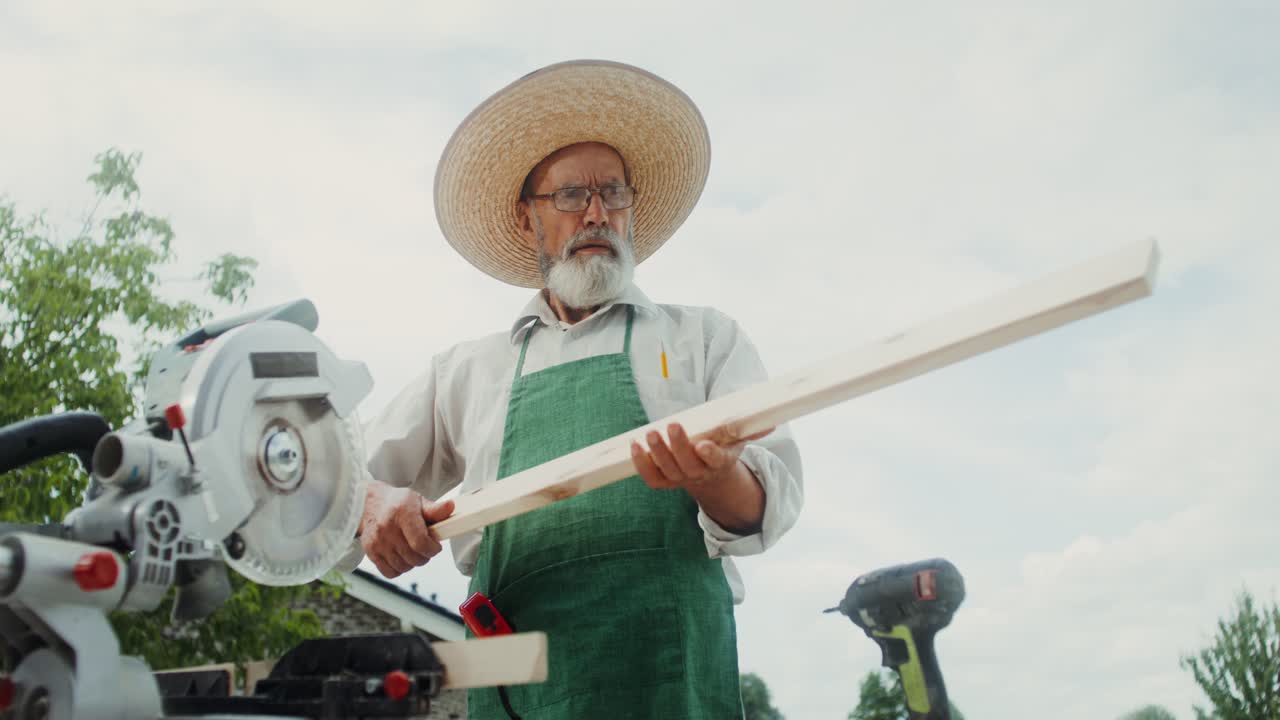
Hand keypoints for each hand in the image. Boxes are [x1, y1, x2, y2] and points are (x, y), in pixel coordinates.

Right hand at [358, 481, 454, 578]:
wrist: (369, 504)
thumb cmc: (397, 503)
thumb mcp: (418, 501)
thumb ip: (435, 509)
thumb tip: (450, 506)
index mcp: (402, 512)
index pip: (420, 542)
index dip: (432, 549)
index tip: (435, 546)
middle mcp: (387, 528)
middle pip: (414, 557)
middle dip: (425, 556)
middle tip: (425, 548)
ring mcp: (377, 541)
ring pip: (403, 567)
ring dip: (413, 563)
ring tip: (413, 550)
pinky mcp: (370, 552)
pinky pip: (390, 572)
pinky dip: (399, 569)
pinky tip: (401, 557)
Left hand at [629, 422, 773, 489]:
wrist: (710, 476)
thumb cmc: (723, 449)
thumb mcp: (739, 440)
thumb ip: (752, 430)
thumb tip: (772, 420)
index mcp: (719, 463)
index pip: (715, 461)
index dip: (709, 455)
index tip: (703, 444)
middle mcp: (699, 474)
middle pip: (687, 464)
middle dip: (678, 446)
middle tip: (673, 425)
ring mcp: (680, 479)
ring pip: (667, 470)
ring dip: (657, 453)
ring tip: (650, 434)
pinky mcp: (664, 481)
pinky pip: (651, 478)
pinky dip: (641, 465)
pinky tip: (634, 446)